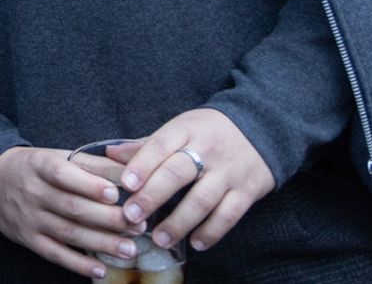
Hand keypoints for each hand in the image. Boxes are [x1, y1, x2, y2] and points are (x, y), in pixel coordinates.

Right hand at [0, 146, 135, 277]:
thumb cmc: (36, 168)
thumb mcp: (58, 156)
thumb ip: (93, 163)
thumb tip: (130, 171)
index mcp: (40, 165)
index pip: (63, 174)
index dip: (88, 185)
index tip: (114, 193)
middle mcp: (32, 191)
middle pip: (72, 207)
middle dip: (107, 218)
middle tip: (137, 225)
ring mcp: (29, 217)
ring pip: (68, 232)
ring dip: (101, 243)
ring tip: (129, 250)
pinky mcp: (28, 239)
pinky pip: (55, 253)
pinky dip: (78, 264)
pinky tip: (100, 269)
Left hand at [114, 108, 274, 252]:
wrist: (261, 128)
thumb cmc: (208, 131)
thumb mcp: (180, 129)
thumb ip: (147, 145)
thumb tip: (110, 153)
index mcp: (185, 129)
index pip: (160, 145)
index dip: (142, 164)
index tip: (126, 184)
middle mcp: (207, 149)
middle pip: (177, 173)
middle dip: (152, 196)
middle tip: (132, 216)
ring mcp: (229, 171)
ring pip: (202, 199)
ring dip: (179, 222)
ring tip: (159, 239)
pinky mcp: (247, 191)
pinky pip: (229, 215)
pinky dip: (212, 231)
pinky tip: (196, 243)